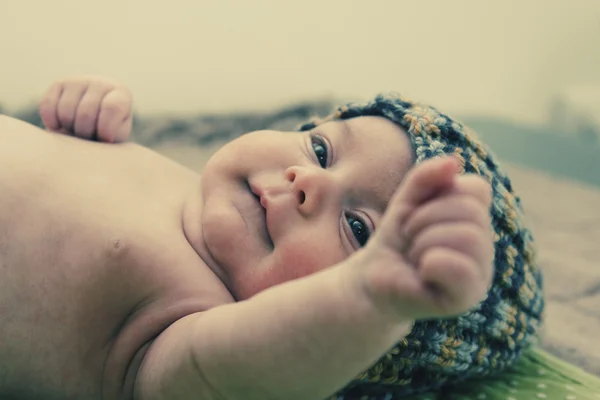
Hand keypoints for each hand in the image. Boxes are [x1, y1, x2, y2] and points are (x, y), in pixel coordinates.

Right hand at [39, 76, 132, 142]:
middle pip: (85, 113)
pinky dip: (51, 122)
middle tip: (88, 139)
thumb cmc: (110, 133)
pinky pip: (48, 106)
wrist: (96, 121)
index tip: (105, 140)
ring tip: (77, 132)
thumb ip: (112, 135)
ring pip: (65, 111)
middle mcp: (101, 83)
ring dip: (68, 129)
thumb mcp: (118, 136)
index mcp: (122, 95)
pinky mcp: (59, 84)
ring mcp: (79, 81)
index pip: (112, 108)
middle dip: (84, 133)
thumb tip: (100, 137)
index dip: (105, 129)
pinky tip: (60, 127)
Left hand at [357, 156, 493, 320]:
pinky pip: (461, 268)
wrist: (371, 279)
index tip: (416, 213)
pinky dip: (430, 263)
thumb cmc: (395, 240)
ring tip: (414, 256)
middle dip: (424, 220)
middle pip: (470, 211)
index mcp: (477, 221)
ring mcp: (480, 274)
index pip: (477, 189)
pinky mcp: (467, 298)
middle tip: (409, 238)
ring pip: (467, 236)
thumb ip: (426, 177)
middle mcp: (486, 247)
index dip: (438, 196)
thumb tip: (454, 162)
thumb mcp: (406, 200)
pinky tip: (422, 273)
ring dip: (424, 242)